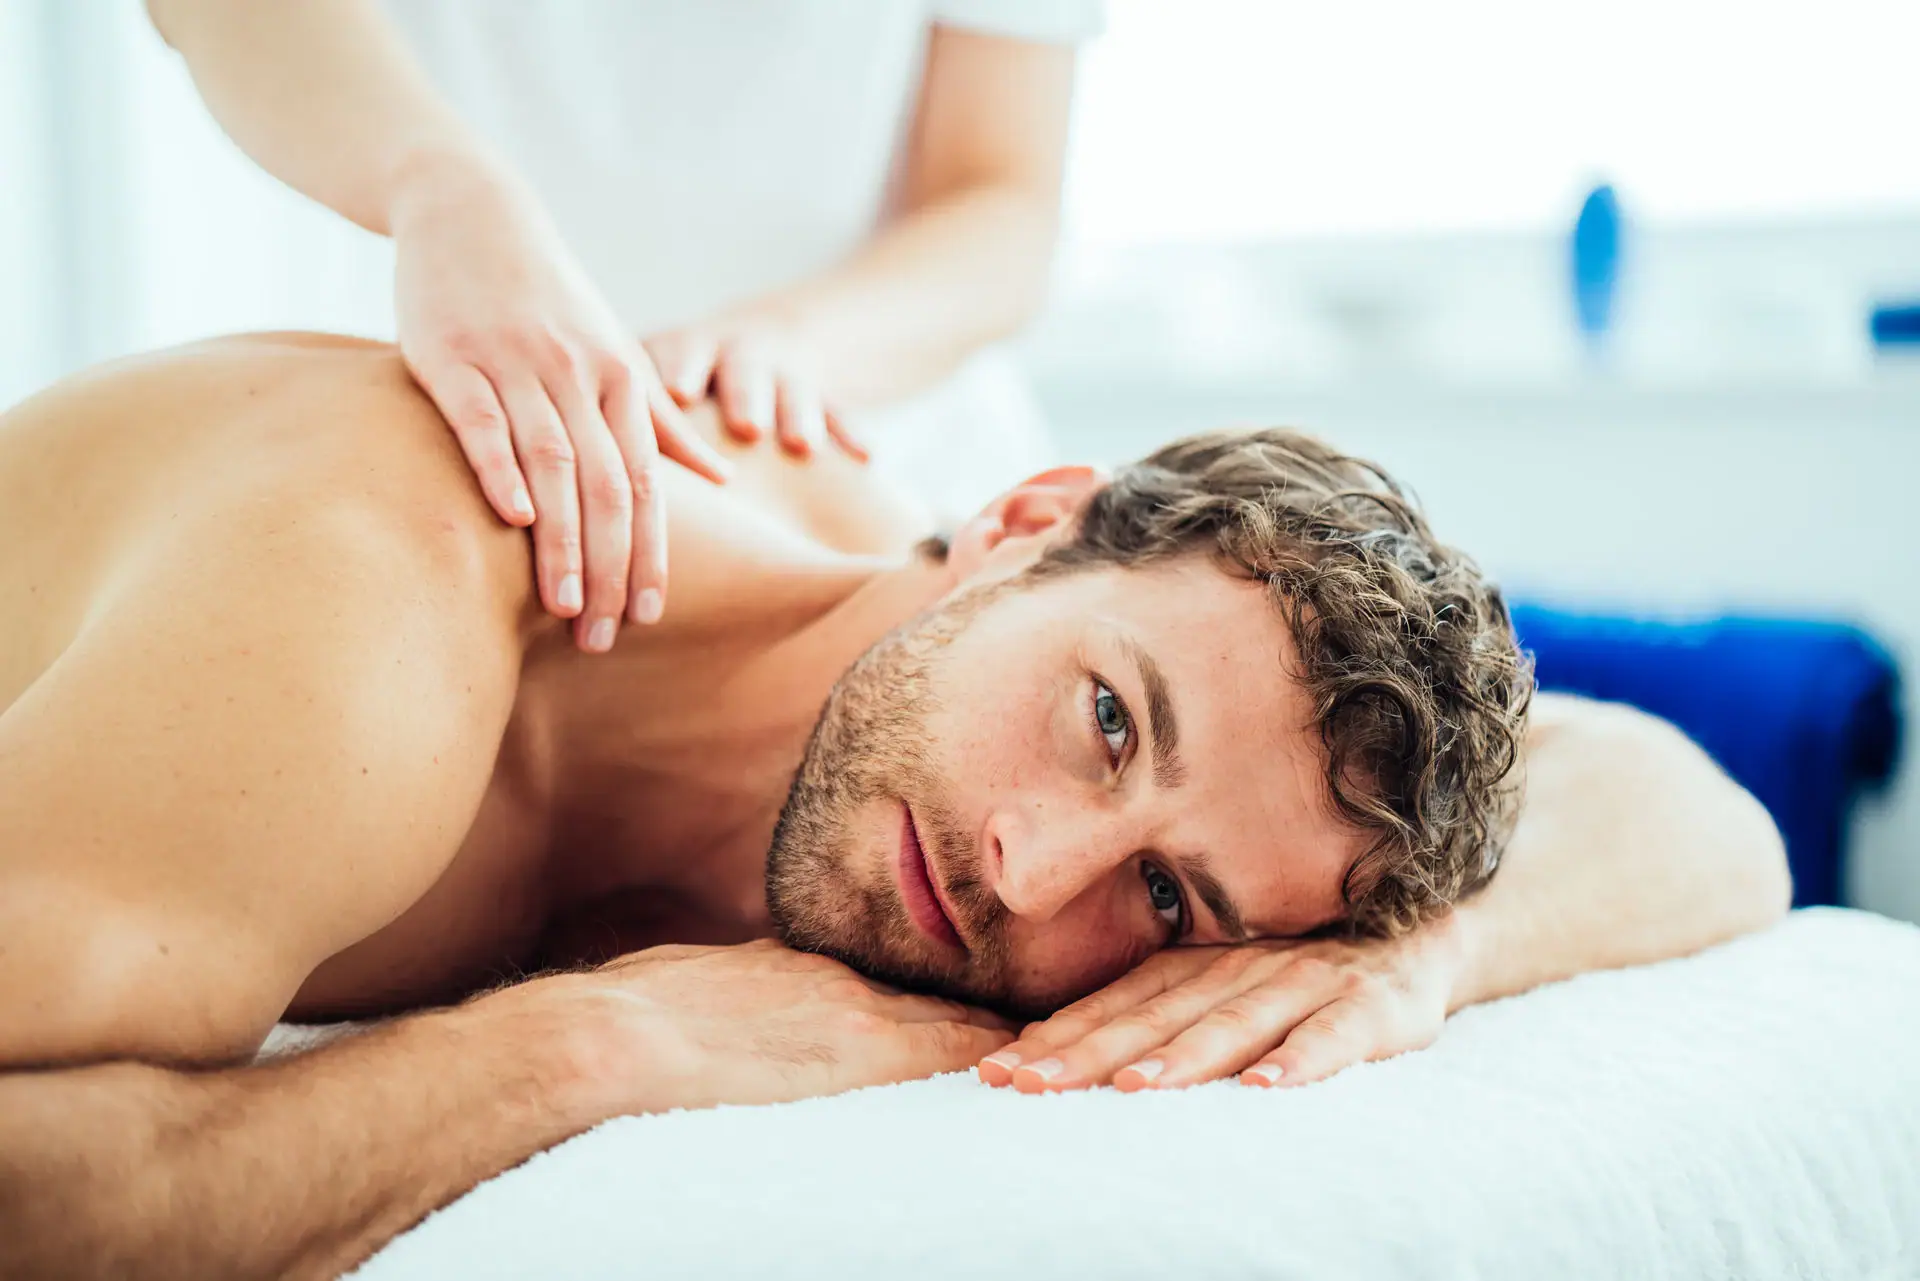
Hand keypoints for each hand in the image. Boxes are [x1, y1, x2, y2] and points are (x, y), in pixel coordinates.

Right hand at [390, 154, 731, 651]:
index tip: (648, 615)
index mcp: (619, 380)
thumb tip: (721, 475)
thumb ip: (658, 418)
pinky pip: (482, 420)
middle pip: (607, 488)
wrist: (470, 210)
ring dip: (565, 541)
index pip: (645, 486)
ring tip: (566, 608)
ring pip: (554, 464)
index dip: (650, 553)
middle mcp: (577, 375)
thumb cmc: (545, 294)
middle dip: (611, 568)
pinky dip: (501, 468)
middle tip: (605, 636)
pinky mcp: (453, 355)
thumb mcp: (611, 350)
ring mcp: (516, 364)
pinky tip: (515, 520)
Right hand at [536, 939, 1013, 1112]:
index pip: (894, 987)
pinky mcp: (863, 1060)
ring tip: (1060, 1056)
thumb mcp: (692, 987)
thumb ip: (738, 991)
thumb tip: (739, 996)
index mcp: (799, 970)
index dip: (940, 1001)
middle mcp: (842, 986)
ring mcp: (857, 1019)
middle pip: (942, 1000)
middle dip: (991, 1020)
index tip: (979, 1017)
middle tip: (1053, 1032)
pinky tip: (1034, 1077)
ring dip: (1003, 1042)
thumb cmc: (624, 1022)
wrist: (607, 1040)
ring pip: (958, 1026)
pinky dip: (994, 1064)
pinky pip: (953, 1059)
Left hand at [645, 313, 867, 463]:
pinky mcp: (820, 396)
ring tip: (802, 446)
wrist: (763, 340)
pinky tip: (865, 459)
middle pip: (743, 370)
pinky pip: (838, 414)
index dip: (681, 369)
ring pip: (794, 392)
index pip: (682, 353)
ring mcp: (784, 374)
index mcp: (691, 347)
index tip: (680, 394)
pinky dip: (848, 435)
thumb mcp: (653, 363)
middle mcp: (738, 354)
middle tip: (747, 426)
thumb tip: (568, 443)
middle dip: (746, 396)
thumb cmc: (683, 373)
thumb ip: (629, 393)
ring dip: (798, 416)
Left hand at [976, 918, 1467, 1092]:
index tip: (999, 1073)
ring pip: (1234, 1024)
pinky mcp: (1372, 1006)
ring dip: (1183, 1058)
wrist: (1421, 927)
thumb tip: (1051, 1048)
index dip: (1058, 1039)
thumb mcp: (1221, 978)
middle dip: (1090, 1055)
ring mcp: (1306, 982)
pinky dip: (1303, 1058)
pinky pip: (1335, 1035)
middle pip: (1156, 1018)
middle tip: (1032, 1087)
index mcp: (1198, 965)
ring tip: (1134, 1090)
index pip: (1116, 1006)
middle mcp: (1241, 968)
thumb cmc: (1303, 968)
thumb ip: (1152, 1009)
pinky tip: (1268, 1086)